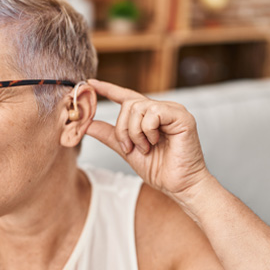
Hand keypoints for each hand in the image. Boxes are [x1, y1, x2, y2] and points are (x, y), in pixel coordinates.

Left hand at [85, 79, 212, 206]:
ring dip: (135, 132)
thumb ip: (110, 135)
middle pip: (129, 104)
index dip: (109, 89)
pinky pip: (153, 113)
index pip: (127, 97)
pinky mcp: (181, 116)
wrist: (179, 185)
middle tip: (130, 147)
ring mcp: (173, 111)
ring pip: (138, 108)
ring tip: (146, 147)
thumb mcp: (127, 150)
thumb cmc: (160, 170)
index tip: (91, 84)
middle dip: (122, 129)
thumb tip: (88, 124)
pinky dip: (148, 131)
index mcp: (150, 116)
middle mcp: (162, 109)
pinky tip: (155, 142)